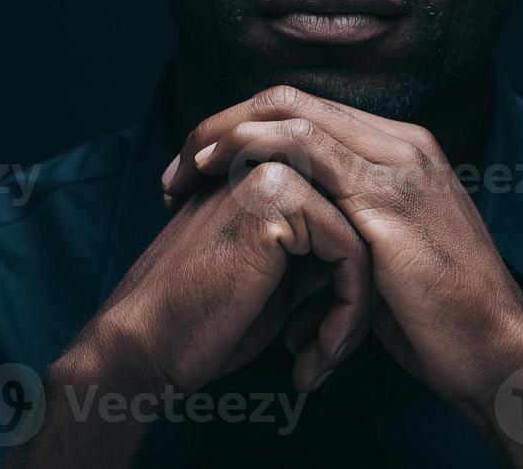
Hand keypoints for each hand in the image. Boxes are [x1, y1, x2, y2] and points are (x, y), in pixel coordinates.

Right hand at [9, 164, 370, 468]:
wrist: (146, 346)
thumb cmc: (206, 320)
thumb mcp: (277, 276)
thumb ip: (320, 248)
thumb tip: (376, 253)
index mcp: (264, 173)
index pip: (347, 219)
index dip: (347, 287)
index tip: (325, 340)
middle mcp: (269, 160)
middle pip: (360, 226)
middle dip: (355, 301)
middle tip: (326, 357)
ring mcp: (273, 173)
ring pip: (363, 242)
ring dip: (352, 314)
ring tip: (321, 361)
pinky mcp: (277, 202)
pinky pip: (351, 256)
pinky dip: (345, 315)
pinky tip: (312, 357)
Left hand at [162, 85, 522, 411]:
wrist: (495, 353)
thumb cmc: (436, 320)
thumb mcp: (385, 254)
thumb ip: (345, 223)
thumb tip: (288, 228)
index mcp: (404, 149)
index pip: (307, 111)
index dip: (245, 130)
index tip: (200, 169)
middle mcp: (403, 143)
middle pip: (291, 100)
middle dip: (224, 124)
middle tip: (179, 165)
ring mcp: (398, 164)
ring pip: (291, 113)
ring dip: (226, 134)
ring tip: (184, 169)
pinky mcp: (386, 198)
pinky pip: (305, 150)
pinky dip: (252, 150)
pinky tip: (219, 172)